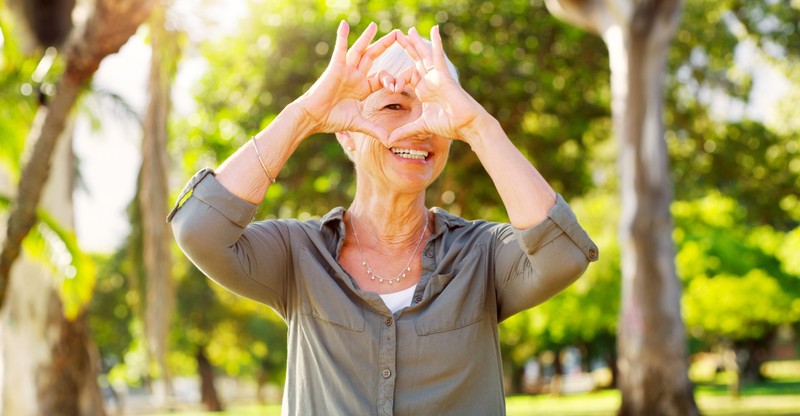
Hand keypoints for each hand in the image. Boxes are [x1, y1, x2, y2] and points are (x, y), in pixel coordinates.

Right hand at [295, 21, 398, 141]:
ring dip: (368, 38)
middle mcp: (356, 76)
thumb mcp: (358, 124)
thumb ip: (375, 130)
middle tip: (398, 34)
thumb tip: (390, 141)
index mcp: (363, 87)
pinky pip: (340, 49)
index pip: (383, 77)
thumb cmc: (332, 119)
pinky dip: (342, 36)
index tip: (404, 79)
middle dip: (385, 46)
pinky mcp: (336, 67)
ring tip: (376, 25)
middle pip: (374, 57)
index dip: (394, 78)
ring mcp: (346, 70)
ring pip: (360, 50)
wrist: (313, 118)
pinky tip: (345, 24)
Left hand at [388, 26, 487, 145]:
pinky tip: (434, 29)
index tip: (390, 86)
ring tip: (409, 30)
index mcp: (424, 91)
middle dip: (406, 48)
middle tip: (396, 35)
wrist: (465, 125)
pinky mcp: (444, 75)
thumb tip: (388, 140)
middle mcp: (430, 81)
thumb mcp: (421, 126)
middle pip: (415, 60)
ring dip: (417, 42)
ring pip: (425, 55)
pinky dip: (437, 42)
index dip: (395, 79)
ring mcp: (437, 77)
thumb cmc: (448, 124)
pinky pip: (438, 56)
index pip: (406, 77)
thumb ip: (404, 130)